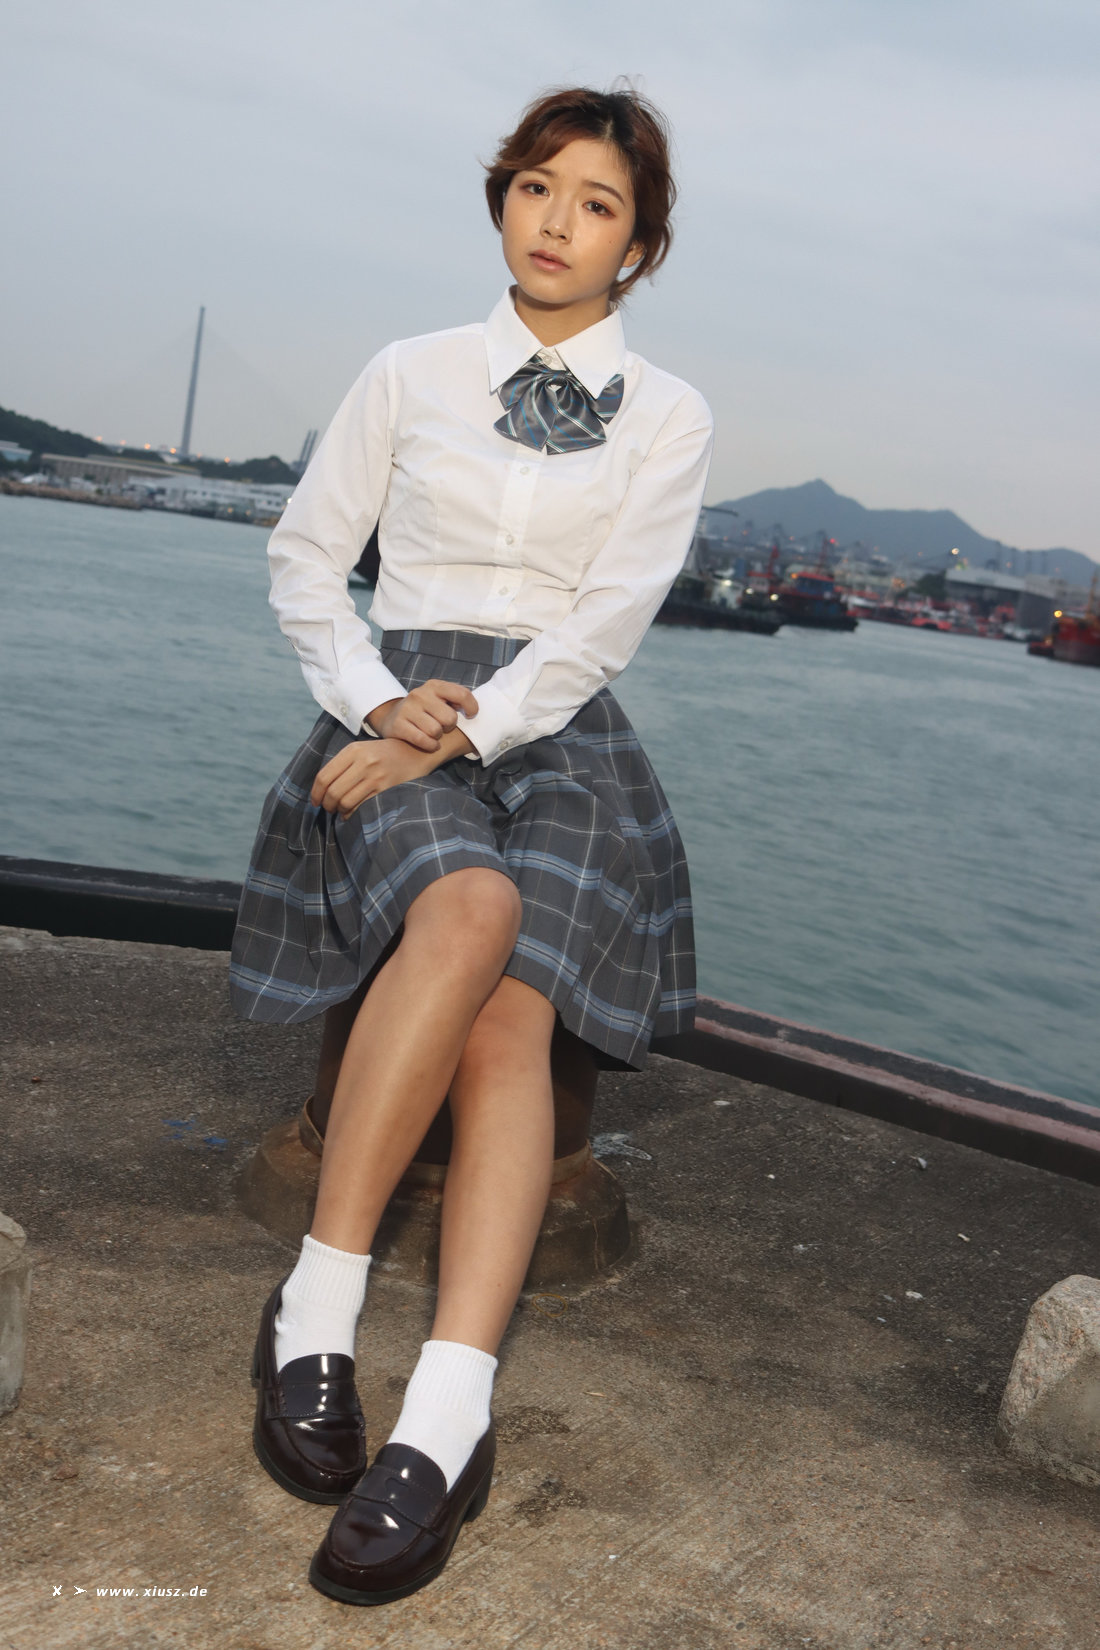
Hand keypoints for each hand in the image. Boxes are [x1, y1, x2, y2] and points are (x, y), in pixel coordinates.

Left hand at [311, 739, 432, 819]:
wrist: (416, 751)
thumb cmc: (383, 754)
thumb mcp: (362, 750)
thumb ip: (342, 765)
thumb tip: (321, 790)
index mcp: (353, 750)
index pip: (324, 776)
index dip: (315, 793)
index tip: (315, 801)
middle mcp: (364, 762)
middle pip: (333, 792)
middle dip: (326, 805)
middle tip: (328, 808)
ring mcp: (376, 777)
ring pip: (345, 802)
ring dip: (338, 811)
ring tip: (339, 810)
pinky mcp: (386, 789)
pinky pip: (361, 807)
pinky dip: (351, 814)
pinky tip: (350, 813)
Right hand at [367, 679, 478, 750]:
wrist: (392, 717)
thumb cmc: (425, 711)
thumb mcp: (439, 699)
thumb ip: (456, 700)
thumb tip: (476, 710)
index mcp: (434, 686)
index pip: (462, 694)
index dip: (471, 707)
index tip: (471, 715)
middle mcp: (420, 694)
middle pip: (450, 718)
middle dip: (449, 726)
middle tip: (443, 727)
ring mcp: (407, 709)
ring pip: (436, 731)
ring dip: (437, 737)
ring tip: (433, 734)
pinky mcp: (398, 724)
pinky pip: (423, 740)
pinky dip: (430, 746)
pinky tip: (430, 744)